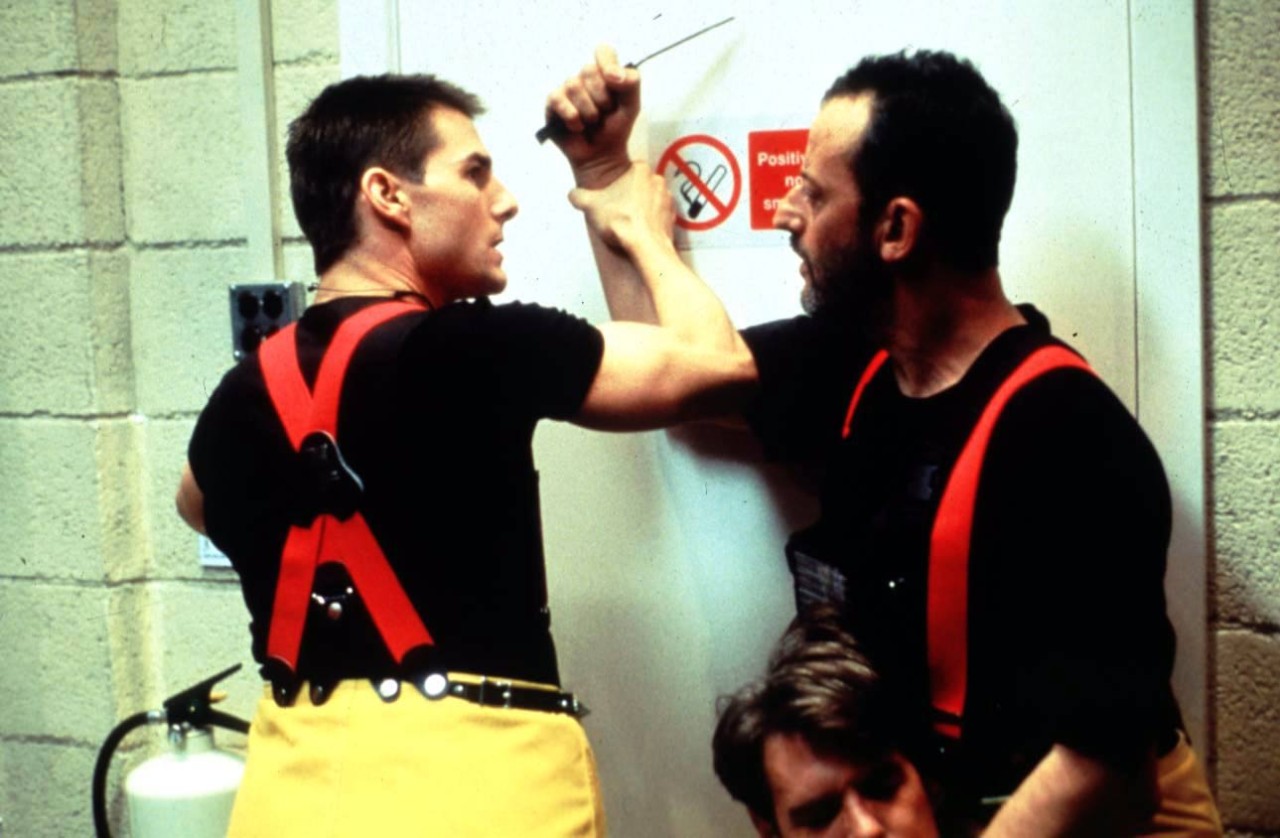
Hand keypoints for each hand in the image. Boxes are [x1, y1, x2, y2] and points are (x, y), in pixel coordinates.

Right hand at [545, 45, 640, 187]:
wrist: (602, 154)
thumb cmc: (615, 127)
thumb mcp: (632, 105)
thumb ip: (631, 83)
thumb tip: (612, 74)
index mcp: (604, 72)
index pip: (603, 51)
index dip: (607, 63)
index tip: (614, 81)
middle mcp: (584, 77)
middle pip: (588, 70)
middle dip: (601, 97)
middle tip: (605, 113)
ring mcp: (567, 88)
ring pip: (574, 86)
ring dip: (588, 111)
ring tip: (592, 122)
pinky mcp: (553, 103)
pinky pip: (559, 100)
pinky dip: (573, 117)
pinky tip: (577, 127)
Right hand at [569, 161, 674, 253]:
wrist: (645, 246)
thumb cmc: (621, 221)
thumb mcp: (590, 205)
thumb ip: (578, 195)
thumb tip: (574, 195)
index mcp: (640, 169)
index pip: (625, 171)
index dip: (615, 186)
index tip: (609, 198)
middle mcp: (658, 180)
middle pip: (638, 186)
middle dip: (628, 197)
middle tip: (616, 212)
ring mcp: (668, 199)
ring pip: (649, 200)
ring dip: (640, 209)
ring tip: (627, 224)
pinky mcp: (673, 217)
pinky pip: (658, 216)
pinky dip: (650, 222)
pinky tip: (638, 232)